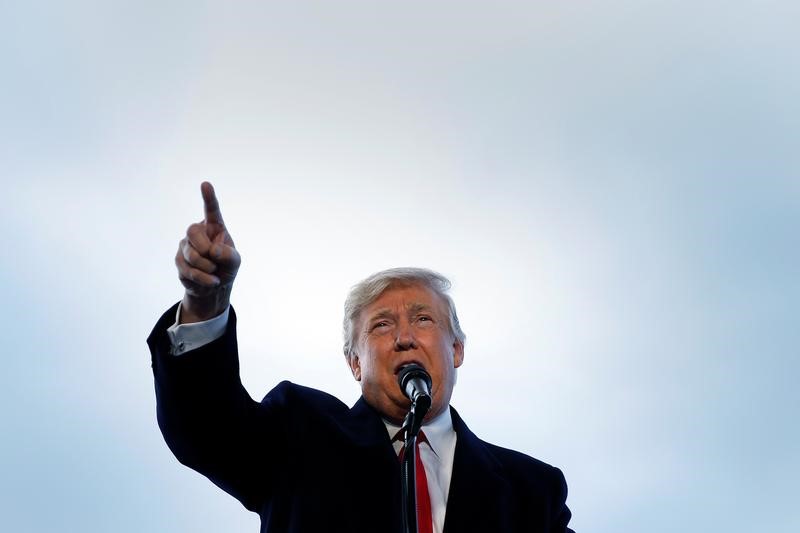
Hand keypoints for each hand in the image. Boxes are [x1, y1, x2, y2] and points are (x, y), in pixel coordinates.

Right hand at [175, 182, 240, 322]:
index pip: (211, 210)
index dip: (209, 198)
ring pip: (191, 254)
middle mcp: (198, 232)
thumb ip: (229, 255)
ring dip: (207, 268)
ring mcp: (186, 245)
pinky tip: (210, 281)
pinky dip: (203, 278)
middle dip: (205, 249)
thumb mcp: (235, 262)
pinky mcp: (179, 260)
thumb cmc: (226, 267)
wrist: (214, 287)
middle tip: (214, 261)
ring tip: (214, 272)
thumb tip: (213, 251)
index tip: (206, 184)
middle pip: (193, 231)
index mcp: (215, 227)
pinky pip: (188, 269)